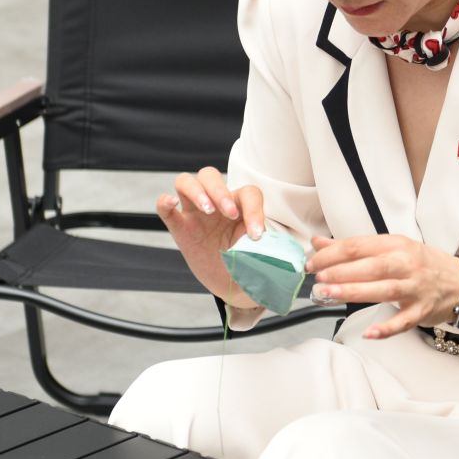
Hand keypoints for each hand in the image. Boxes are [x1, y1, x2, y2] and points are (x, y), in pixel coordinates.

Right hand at [156, 166, 266, 306]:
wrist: (234, 283)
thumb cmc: (251, 263)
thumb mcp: (265, 254)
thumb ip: (274, 249)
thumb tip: (293, 262)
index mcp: (240, 205)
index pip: (248, 192)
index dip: (254, 210)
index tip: (257, 236)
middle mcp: (216, 204)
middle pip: (210, 175)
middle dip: (220, 191)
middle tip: (229, 214)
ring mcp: (194, 214)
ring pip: (186, 182)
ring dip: (197, 191)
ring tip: (208, 211)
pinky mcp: (179, 228)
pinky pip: (165, 208)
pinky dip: (164, 201)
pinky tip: (169, 203)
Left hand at [306, 235, 458, 337]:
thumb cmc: (422, 264)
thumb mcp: (391, 248)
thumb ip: (354, 248)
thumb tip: (319, 244)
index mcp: (395, 245)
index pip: (358, 246)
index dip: (332, 254)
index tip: (313, 263)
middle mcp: (406, 264)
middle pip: (370, 267)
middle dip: (340, 272)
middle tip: (318, 279)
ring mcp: (415, 288)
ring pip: (383, 290)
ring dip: (354, 292)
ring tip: (329, 295)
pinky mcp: (422, 311)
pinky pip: (403, 321)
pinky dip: (386, 328)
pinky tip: (369, 333)